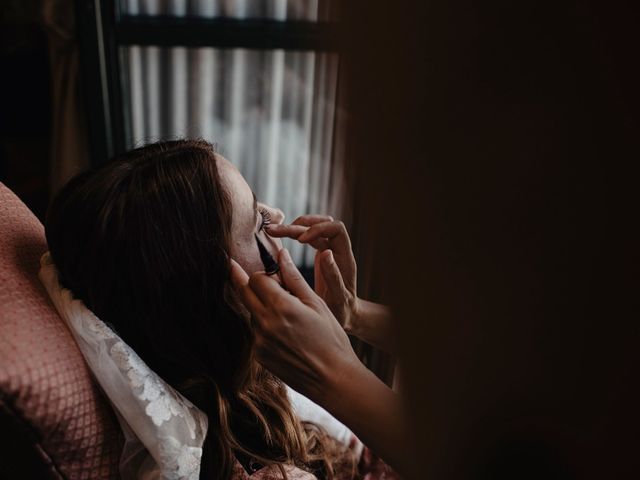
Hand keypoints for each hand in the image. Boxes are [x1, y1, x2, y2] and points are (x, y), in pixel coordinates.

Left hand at [229, 248, 360, 402]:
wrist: (332, 379)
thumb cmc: (331, 339)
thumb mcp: (316, 304)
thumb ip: (294, 278)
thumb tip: (282, 255)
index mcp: (281, 306)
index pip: (256, 278)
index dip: (263, 274)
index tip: (270, 275)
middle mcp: (265, 323)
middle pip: (243, 292)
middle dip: (242, 280)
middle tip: (232, 265)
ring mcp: (259, 341)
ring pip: (251, 313)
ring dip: (260, 307)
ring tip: (286, 316)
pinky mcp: (259, 356)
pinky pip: (256, 333)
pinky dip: (265, 326)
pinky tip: (285, 334)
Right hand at [265, 216, 358, 331]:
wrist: (344, 313)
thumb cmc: (342, 310)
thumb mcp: (338, 298)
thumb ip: (334, 277)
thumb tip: (326, 253)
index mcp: (345, 258)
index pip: (336, 229)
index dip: (318, 229)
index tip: (300, 241)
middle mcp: (338, 250)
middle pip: (321, 224)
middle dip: (298, 225)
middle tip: (274, 230)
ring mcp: (329, 250)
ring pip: (314, 228)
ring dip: (295, 226)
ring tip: (274, 230)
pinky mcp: (320, 253)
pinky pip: (309, 236)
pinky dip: (295, 233)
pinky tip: (280, 236)